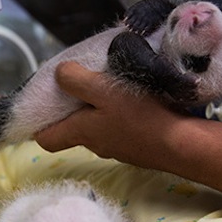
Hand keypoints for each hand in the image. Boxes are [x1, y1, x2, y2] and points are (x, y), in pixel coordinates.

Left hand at [34, 61, 184, 169]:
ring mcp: (118, 147)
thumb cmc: (141, 116)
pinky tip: (133, 95)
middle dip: (71, 108)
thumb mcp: (104, 91)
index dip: (38, 124)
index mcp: (81, 133)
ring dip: (97, 108)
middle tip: (79, 82)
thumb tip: (59, 75)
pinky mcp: (138, 143)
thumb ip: (77, 82)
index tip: (42, 104)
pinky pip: (119, 126)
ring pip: (97, 126)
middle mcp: (96, 144)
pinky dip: (118, 112)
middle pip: (73, 128)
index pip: (46, 139)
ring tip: (108, 83)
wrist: (183, 144)